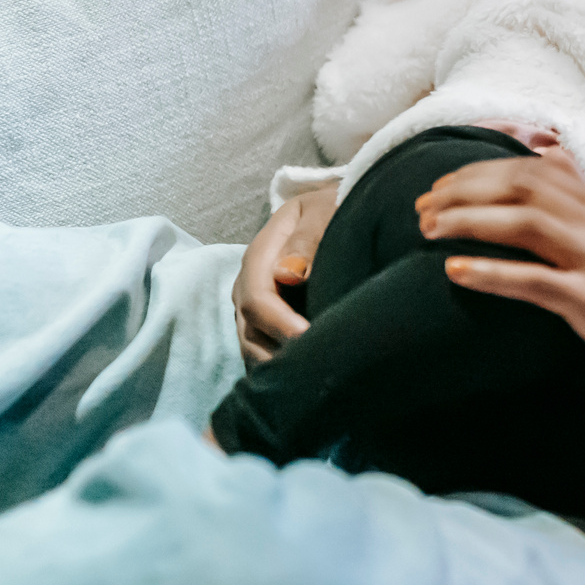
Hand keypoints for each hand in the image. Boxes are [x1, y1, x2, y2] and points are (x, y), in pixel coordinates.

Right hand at [234, 183, 338, 364]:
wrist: (335, 209)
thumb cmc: (334, 207)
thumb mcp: (325, 211)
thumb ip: (309, 238)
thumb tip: (288, 276)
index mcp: (261, 253)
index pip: (258, 299)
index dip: (281, 325)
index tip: (312, 340)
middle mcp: (249, 282)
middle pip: (250, 329)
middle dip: (280, 352)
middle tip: (318, 368)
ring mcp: (254, 303)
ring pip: (253, 345)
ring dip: (278, 365)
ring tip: (311, 377)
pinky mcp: (265, 319)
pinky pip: (263, 349)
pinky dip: (279, 366)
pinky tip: (304, 377)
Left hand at [416, 150, 584, 438]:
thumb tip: (553, 156)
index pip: (536, 169)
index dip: (481, 172)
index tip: (441, 186)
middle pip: (523, 187)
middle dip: (463, 191)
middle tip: (421, 208)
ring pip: (525, 223)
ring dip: (468, 222)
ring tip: (428, 231)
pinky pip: (534, 282)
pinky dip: (491, 273)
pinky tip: (455, 273)